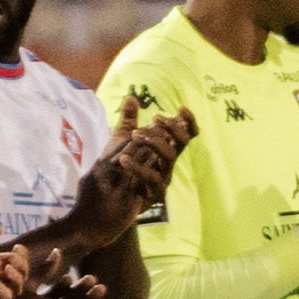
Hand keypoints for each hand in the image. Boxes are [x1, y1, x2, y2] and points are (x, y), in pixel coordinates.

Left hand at [92, 97, 192, 223]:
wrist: (109, 202)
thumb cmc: (119, 169)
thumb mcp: (121, 141)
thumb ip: (128, 120)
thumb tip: (131, 96)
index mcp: (164, 149)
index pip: (185, 133)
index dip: (188, 121)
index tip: (181, 108)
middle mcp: (167, 162)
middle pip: (182, 142)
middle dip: (172, 127)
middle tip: (154, 119)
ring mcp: (163, 177)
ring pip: (169, 156)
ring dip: (154, 141)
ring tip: (134, 134)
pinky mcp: (155, 192)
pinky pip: (152, 177)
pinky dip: (138, 167)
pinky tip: (124, 160)